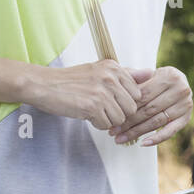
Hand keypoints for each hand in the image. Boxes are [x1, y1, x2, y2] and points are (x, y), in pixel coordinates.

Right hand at [25, 60, 140, 129]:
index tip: (108, 98)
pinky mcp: (93, 106)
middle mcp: (110, 77)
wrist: (42, 85)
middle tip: (99, 105)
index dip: (124, 102)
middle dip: (118, 112)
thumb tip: (151, 72)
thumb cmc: (72, 81)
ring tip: (91, 108)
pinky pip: (107, 125)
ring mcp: (102, 92)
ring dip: (107, 119)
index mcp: (114, 67)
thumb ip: (127, 74)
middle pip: (131, 109)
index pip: (137, 95)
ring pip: (120, 119)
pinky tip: (84, 112)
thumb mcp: (100, 71)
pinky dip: (96, 123)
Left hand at [109, 66, 191, 144]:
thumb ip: (134, 78)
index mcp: (169, 77)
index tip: (113, 116)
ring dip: (138, 132)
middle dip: (129, 122)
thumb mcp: (146, 74)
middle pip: (149, 110)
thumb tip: (120, 85)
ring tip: (122, 138)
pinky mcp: (186, 118)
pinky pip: (170, 131)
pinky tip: (144, 143)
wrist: (178, 82)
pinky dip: (157, 138)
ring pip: (156, 121)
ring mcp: (185, 106)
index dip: (126, 107)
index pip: (144, 95)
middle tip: (113, 132)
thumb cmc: (157, 78)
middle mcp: (180, 91)